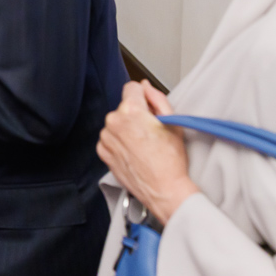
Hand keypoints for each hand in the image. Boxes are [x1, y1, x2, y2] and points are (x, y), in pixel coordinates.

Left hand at [97, 80, 199, 225]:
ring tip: (144, 145)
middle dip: (136, 115)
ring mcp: (106, 137)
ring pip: (117, 123)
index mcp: (131, 111)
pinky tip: (134, 152)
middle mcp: (114, 122)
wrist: (163, 189)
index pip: (132, 87)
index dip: (144, 95)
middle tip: (151, 131)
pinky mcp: (102, 151)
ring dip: (127, 129)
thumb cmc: (170, 161)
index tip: (149, 106)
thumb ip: (157, 98)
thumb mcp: (172, 123)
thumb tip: (145, 87)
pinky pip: (110, 138)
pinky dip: (120, 142)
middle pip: (124, 107)